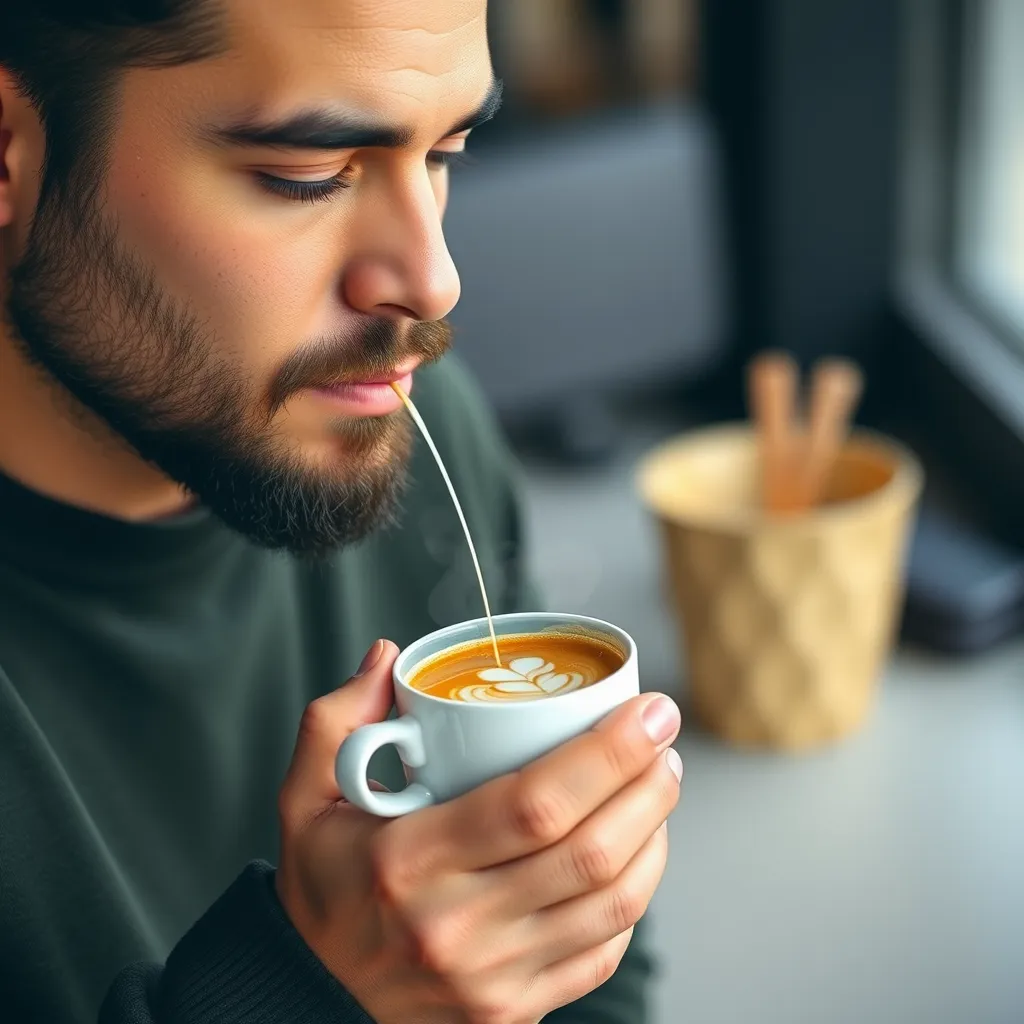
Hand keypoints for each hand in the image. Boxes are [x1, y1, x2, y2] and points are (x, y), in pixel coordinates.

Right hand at [275, 639, 681, 1023]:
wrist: (313, 994)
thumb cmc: (324, 884)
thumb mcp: (304, 797)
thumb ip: (337, 721)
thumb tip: (390, 657)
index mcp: (407, 862)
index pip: (534, 804)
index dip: (608, 754)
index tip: (647, 711)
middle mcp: (455, 927)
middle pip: (588, 853)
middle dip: (647, 784)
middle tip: (663, 736)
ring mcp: (492, 979)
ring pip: (610, 904)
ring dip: (654, 834)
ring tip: (661, 781)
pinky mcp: (513, 1011)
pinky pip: (601, 952)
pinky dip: (635, 896)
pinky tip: (637, 850)